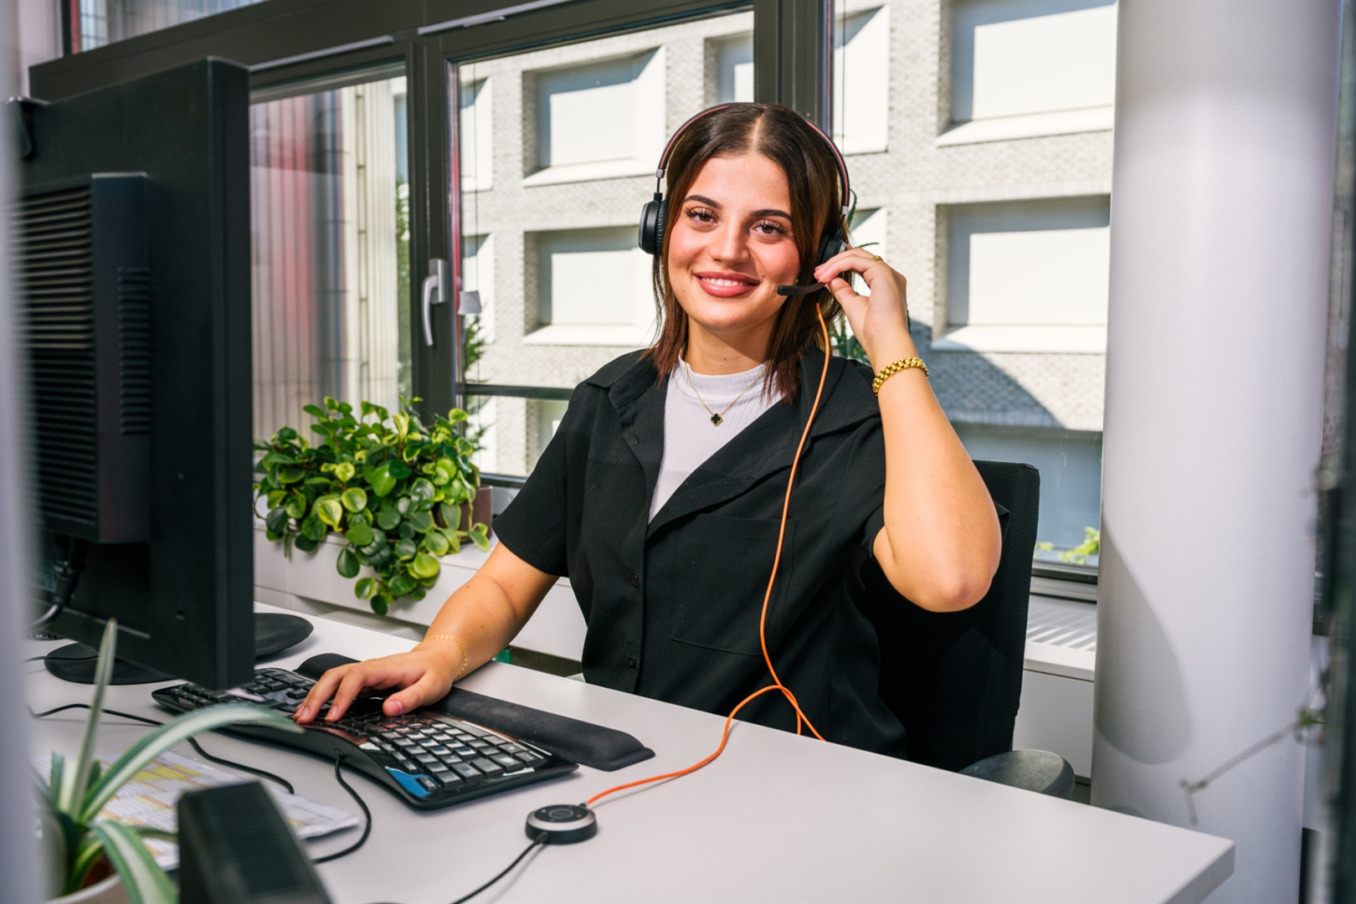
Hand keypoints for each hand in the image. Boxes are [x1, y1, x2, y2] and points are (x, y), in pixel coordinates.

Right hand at [292, 645, 461, 723]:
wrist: (438, 658)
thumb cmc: (434, 671)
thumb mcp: (431, 687)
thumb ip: (411, 698)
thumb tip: (389, 709)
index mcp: (384, 668)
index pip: (356, 678)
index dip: (342, 696)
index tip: (333, 715)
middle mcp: (371, 669)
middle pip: (336, 676)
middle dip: (317, 696)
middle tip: (304, 718)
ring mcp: (366, 675)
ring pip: (333, 680)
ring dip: (316, 696)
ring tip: (301, 716)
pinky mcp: (365, 682)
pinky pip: (339, 687)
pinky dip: (323, 697)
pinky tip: (315, 710)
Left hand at [813, 248, 914, 367]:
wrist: (884, 343)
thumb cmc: (873, 331)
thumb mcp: (852, 306)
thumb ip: (843, 291)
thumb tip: (831, 280)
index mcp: (886, 283)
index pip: (862, 264)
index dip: (841, 265)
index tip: (822, 275)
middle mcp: (890, 276)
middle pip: (860, 256)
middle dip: (835, 262)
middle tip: (817, 272)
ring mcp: (888, 273)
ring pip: (858, 255)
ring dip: (835, 263)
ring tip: (819, 275)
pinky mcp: (883, 273)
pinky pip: (856, 261)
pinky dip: (839, 265)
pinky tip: (827, 275)